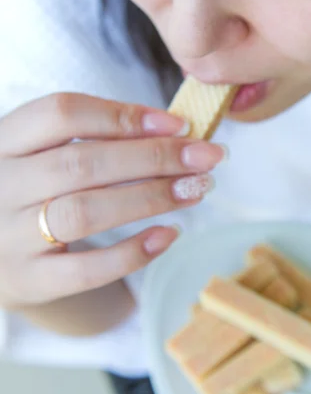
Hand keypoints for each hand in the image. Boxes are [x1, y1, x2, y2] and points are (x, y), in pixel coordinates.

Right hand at [0, 93, 224, 309]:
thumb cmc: (35, 188)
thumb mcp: (47, 152)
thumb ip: (98, 136)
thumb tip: (174, 130)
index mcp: (5, 140)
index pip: (62, 113)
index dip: (124, 115)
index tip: (178, 125)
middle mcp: (1, 184)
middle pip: (83, 163)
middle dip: (155, 157)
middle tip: (206, 157)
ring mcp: (9, 236)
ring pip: (85, 211)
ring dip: (152, 197)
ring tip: (197, 189)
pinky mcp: (28, 280)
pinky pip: (86, 271)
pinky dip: (133, 252)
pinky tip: (170, 234)